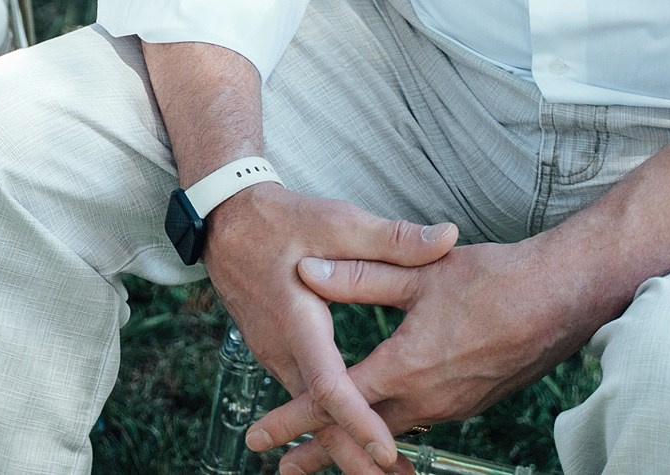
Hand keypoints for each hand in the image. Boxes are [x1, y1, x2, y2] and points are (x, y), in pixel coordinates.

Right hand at [204, 182, 457, 474]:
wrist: (223, 222)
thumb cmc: (280, 220)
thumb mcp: (336, 221)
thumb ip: (391, 238)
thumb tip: (446, 238)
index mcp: (297, 320)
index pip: (328, 384)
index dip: (358, 419)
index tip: (386, 448)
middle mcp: (282, 349)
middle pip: (319, 416)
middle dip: (354, 455)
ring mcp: (276, 356)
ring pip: (312, 413)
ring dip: (345, 445)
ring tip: (387, 471)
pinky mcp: (279, 355)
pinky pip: (307, 399)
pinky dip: (332, 424)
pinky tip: (356, 440)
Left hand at [255, 239, 584, 474]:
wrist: (562, 299)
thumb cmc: (493, 279)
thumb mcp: (421, 272)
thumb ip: (361, 275)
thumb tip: (307, 270)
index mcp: (406, 368)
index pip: (335, 401)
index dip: (293, 421)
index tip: (259, 437)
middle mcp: (427, 399)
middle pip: (359, 435)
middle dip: (318, 453)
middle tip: (282, 470)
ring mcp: (451, 406)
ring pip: (391, 431)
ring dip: (357, 442)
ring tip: (326, 454)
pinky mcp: (470, 403)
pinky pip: (420, 422)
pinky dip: (391, 430)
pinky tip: (383, 426)